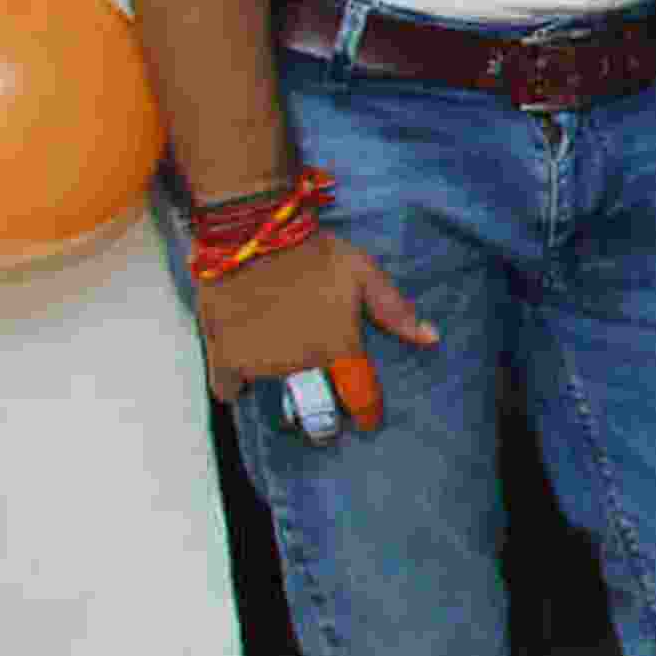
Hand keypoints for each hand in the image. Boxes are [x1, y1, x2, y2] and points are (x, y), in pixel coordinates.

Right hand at [193, 227, 437, 410]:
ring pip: (273, 393)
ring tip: (279, 359)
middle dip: (321, 410)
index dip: (367, 413)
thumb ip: (394, 310)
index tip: (368, 421)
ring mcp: (260, 364)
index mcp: (338, 345)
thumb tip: (431, 338)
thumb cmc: (313, 251)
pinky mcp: (224, 357)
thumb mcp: (363, 272)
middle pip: (315, 402)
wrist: (252, 234)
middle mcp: (301, 363)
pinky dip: (234, 385)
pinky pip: (228, 390)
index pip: (360, 397)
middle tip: (317, 395)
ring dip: (278, 386)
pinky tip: (242, 371)